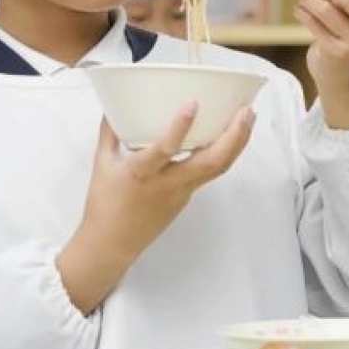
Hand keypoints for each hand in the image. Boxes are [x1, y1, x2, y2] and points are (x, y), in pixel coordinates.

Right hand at [57, 104, 254, 313]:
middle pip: (210, 163)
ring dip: (236, 143)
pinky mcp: (186, 198)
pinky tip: (229, 137)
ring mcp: (181, 193)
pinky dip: (222, 153)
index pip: (164, 150)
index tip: (193, 104)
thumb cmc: (104, 205)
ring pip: (217, 169)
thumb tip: (112, 107)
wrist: (112, 244)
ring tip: (247, 119)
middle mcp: (167, 184)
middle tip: (246, 111)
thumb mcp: (102, 165)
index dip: (179, 127)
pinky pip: (208, 173)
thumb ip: (110, 133)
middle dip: (233, 136)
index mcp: (141, 173)